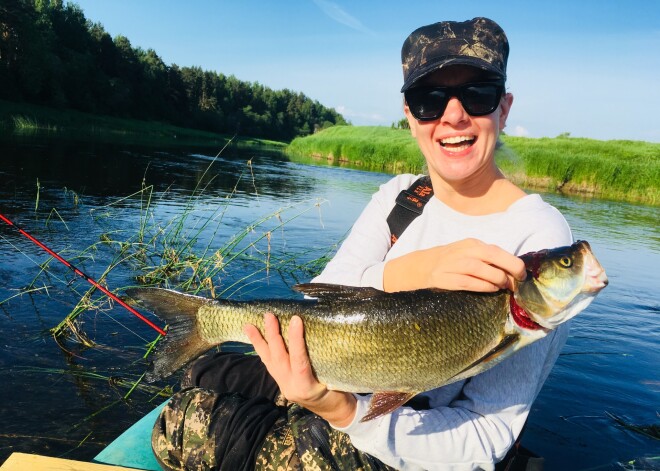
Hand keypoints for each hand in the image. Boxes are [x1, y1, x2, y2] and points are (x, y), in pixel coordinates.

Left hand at [244, 313, 356, 426]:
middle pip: (278, 358)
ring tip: (248, 326)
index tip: (295, 319)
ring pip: (268, 362)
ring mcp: (284, 386)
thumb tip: (321, 335)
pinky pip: (270, 365)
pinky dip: (264, 350)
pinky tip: (257, 339)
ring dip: (259, 342)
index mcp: (306, 387)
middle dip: (272, 335)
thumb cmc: (339, 396)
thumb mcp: (337, 381)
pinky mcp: (281, 383)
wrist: (334, 413)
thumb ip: (327, 361)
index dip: (296, 339)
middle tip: (268, 315)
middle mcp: (290, 387)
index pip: (298, 360)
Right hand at [383, 238, 525, 292]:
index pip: (497, 251)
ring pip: (482, 270)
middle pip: (493, 257)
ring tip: (504, 287)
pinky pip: (469, 283)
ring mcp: (453, 264)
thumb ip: (486, 259)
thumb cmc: (449, 262)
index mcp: (471, 244)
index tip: (523, 274)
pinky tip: (491, 290)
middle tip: (518, 283)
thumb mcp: (467, 254)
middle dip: (510, 270)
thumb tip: (512, 270)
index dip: (513, 262)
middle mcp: (463, 251)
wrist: (419, 267)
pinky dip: (483, 287)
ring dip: (498, 280)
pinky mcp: (445, 278)